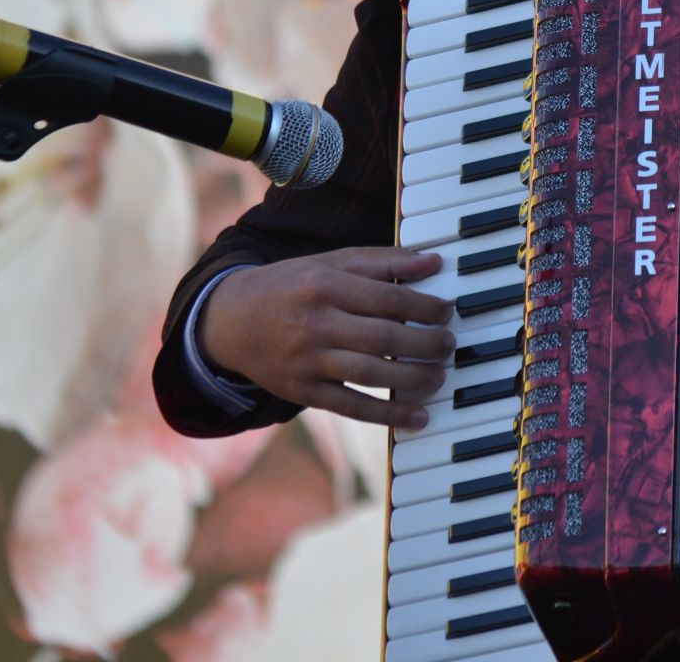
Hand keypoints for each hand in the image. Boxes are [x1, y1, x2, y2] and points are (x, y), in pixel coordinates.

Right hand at [197, 247, 455, 428]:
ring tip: (440, 375)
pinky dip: (388, 415)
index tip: (447, 311)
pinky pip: (352, 407)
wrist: (230, 321)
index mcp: (326, 285)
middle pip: (384, 338)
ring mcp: (309, 362)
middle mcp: (317, 324)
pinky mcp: (304, 392)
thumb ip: (383, 262)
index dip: (426, 307)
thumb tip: (433, 261)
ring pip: (372, 374)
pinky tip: (418, 417)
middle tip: (449, 344)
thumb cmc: (291, 286)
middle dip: (427, 344)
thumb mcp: (330, 263)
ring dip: (415, 379)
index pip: (389, 298)